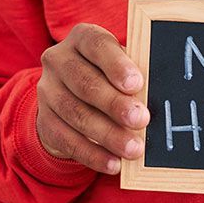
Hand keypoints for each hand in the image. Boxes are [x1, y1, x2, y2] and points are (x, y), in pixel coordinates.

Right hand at [36, 24, 148, 174]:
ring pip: (75, 113)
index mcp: (82, 38)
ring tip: (134, 149)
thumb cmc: (109, 77)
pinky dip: (92, 154)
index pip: (96, 45)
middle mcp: (58, 60)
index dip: (116, 65)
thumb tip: (159, 96)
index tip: (137, 85)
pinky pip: (67, 140)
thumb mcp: (120, 67)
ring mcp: (47, 91)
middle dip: (114, 104)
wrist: (70, 98)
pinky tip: (113, 164)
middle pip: (85, 82)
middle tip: (141, 120)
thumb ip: (134, 76)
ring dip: (107, 134)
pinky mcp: (44, 120)